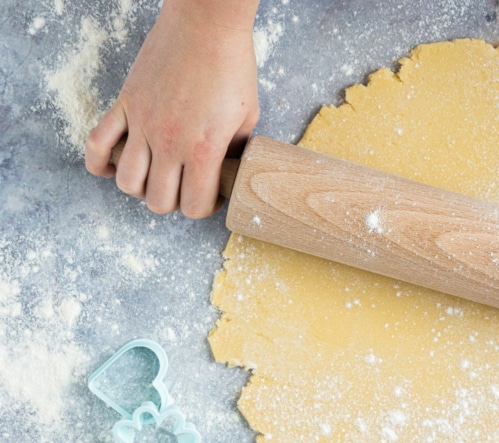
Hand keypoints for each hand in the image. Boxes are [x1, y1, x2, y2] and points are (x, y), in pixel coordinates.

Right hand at [85, 0, 259, 218]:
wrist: (206, 25)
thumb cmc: (232, 66)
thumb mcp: (247, 116)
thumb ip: (234, 150)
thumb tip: (225, 170)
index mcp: (203, 148)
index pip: (194, 206)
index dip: (203, 207)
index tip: (208, 195)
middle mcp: (169, 142)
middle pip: (158, 201)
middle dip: (173, 201)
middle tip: (184, 185)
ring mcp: (143, 124)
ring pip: (127, 182)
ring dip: (142, 187)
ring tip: (157, 175)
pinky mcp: (125, 104)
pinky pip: (98, 144)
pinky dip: (100, 163)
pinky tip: (115, 165)